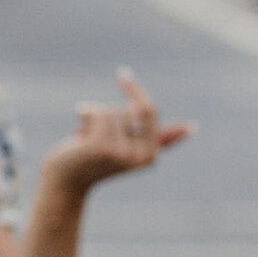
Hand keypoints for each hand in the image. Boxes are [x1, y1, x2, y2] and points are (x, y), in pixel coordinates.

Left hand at [45, 68, 192, 196]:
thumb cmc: (94, 161)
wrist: (65, 183)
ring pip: (112, 110)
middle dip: (108, 114)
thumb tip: (192, 127)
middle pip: (128, 108)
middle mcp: (141, 156)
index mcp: (151, 156)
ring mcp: (122, 153)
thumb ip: (158, 138)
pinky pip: (99, 113)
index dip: (135, 91)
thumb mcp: (128, 147)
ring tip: (86, 140)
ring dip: (94, 118)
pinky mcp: (102, 147)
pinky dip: (86, 116)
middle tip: (93, 135)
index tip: (122, 73)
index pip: (149, 111)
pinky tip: (78, 136)